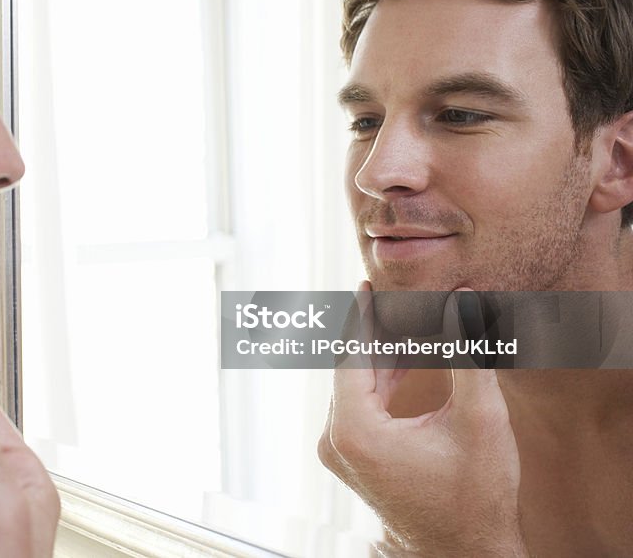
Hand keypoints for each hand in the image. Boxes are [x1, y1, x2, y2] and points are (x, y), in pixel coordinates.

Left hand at [318, 282, 527, 556]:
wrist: (464, 553)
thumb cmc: (476, 496)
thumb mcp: (479, 420)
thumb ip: (467, 354)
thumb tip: (464, 300)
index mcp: (354, 429)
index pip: (352, 354)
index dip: (363, 316)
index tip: (365, 283)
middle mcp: (335, 439)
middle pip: (351, 368)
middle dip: (375, 333)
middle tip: (394, 297)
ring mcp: (339, 451)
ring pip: (355, 386)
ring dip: (380, 357)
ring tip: (405, 321)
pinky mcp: (350, 457)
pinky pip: (359, 405)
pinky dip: (380, 382)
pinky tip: (403, 358)